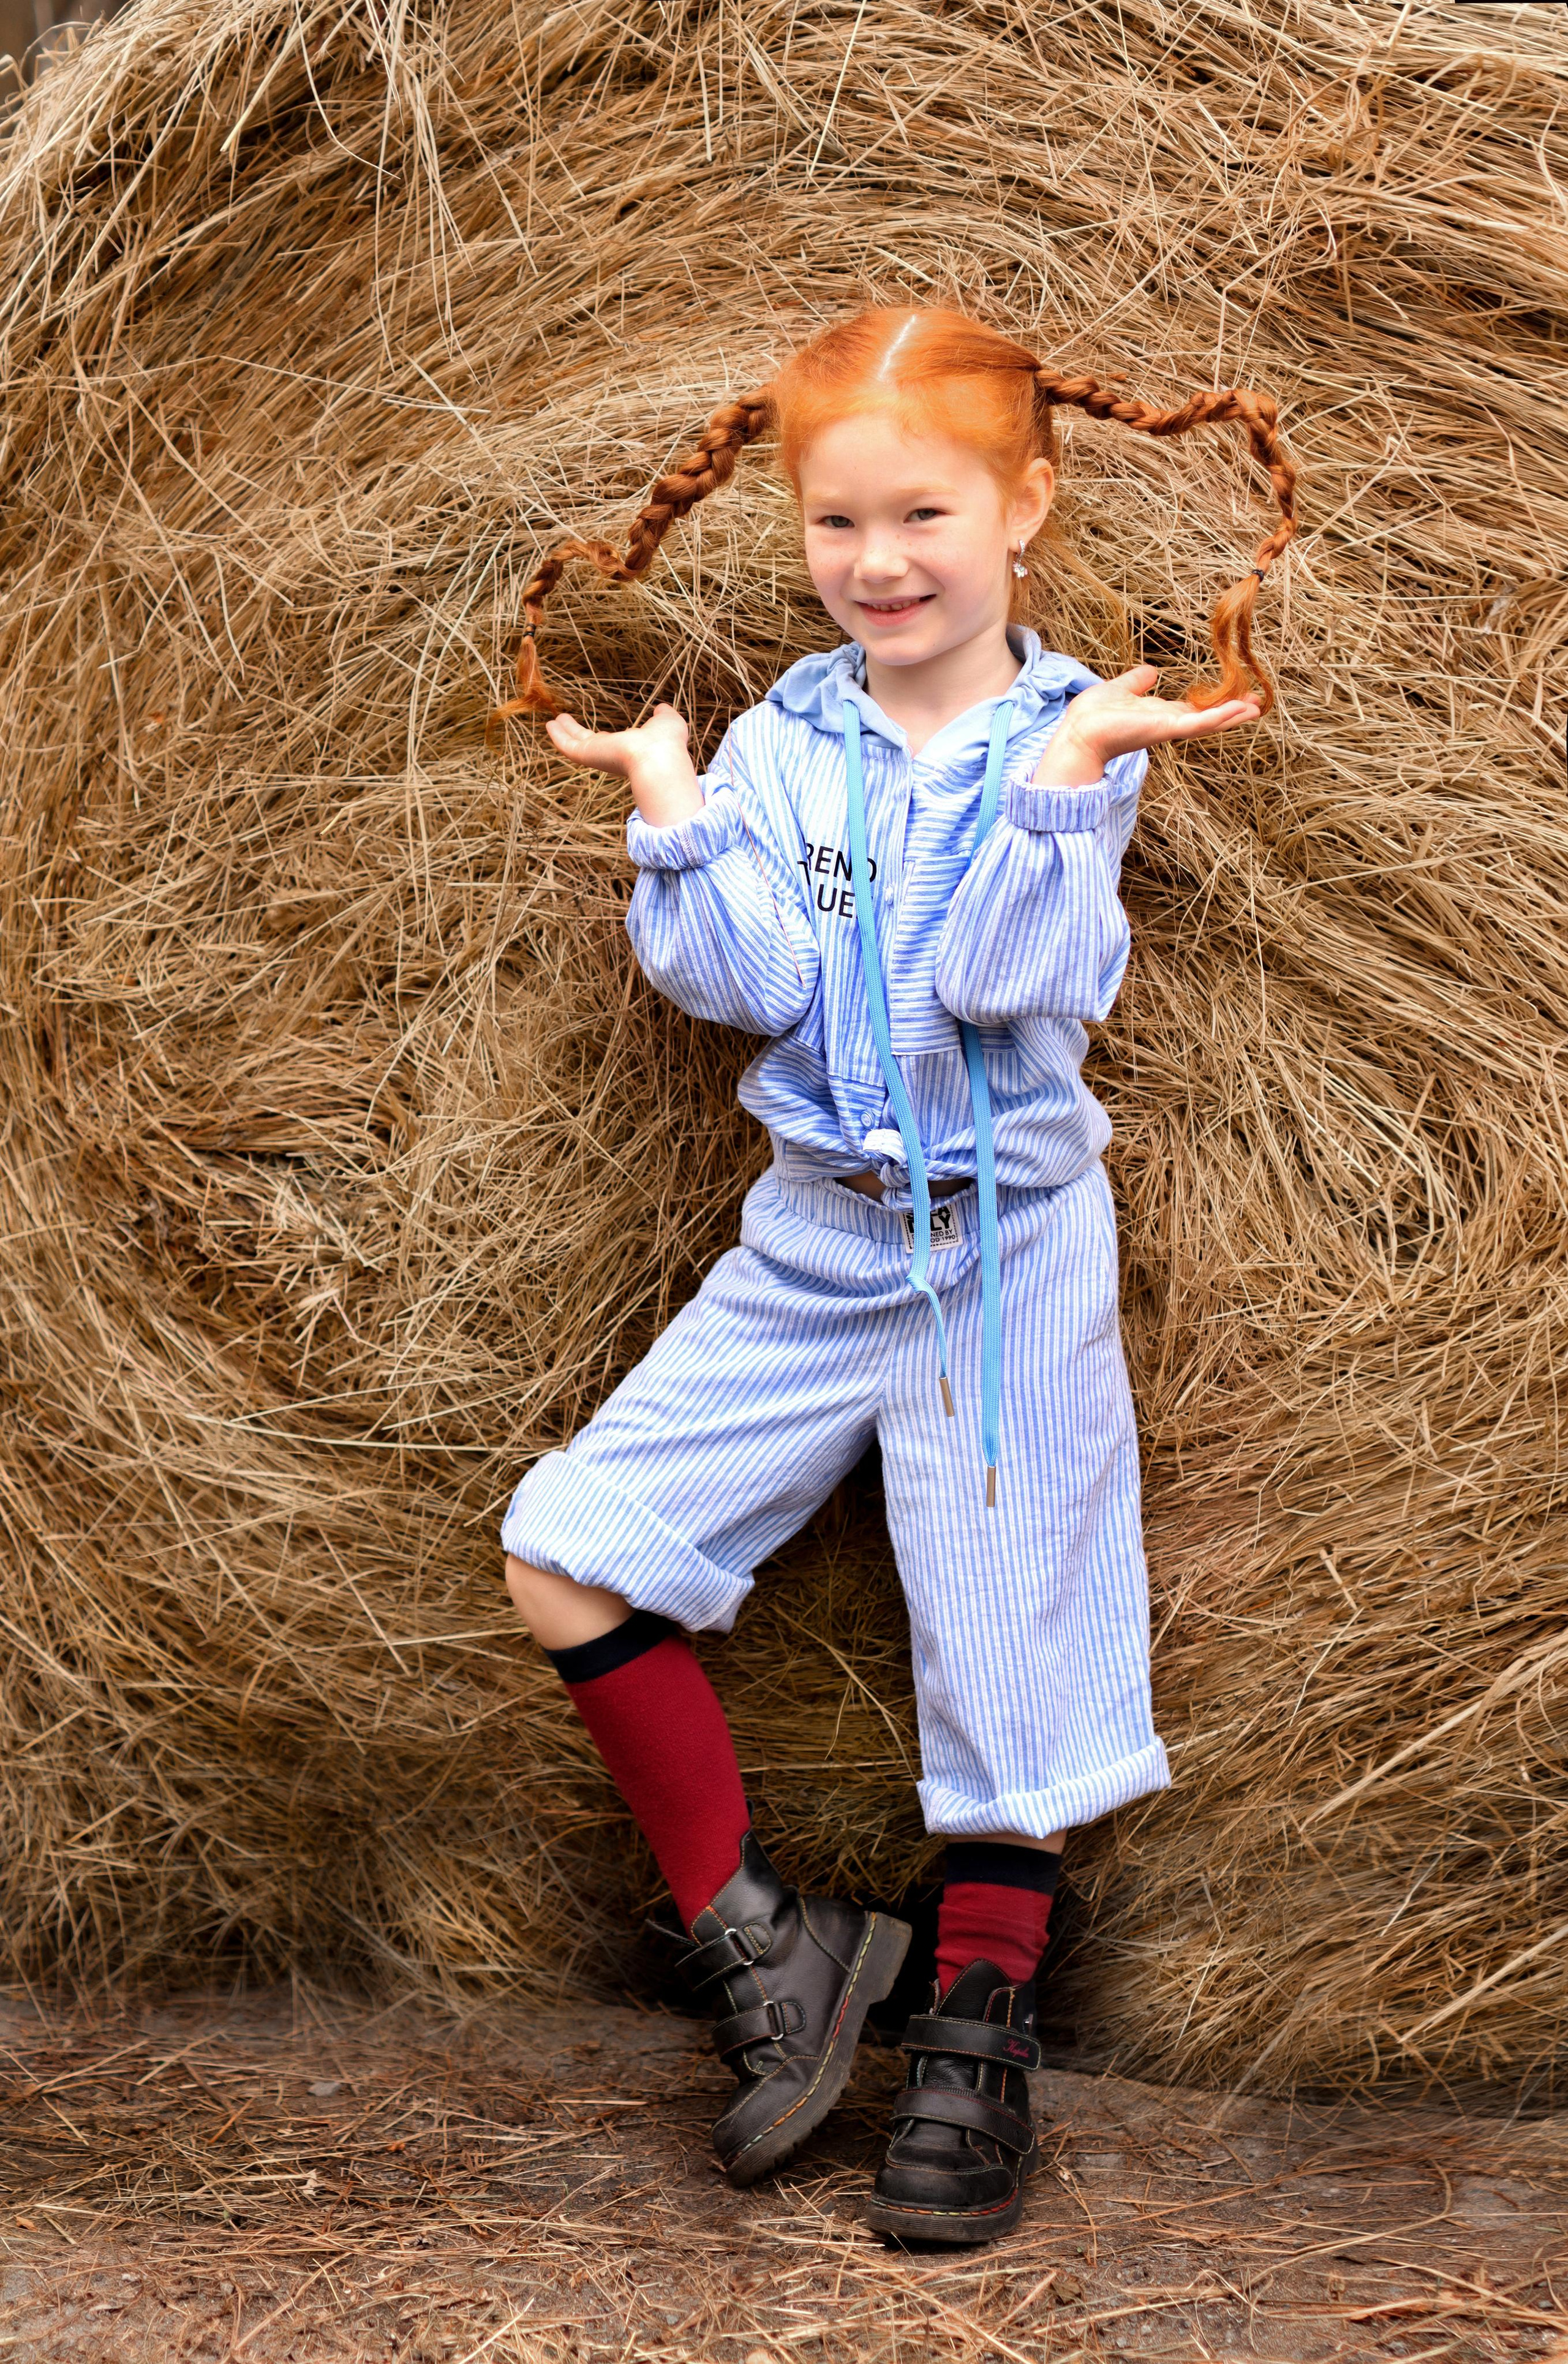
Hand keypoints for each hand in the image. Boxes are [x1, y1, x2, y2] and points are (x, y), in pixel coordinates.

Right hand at [545, 702, 702, 827]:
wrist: (658, 757)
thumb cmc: (667, 742)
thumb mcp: (667, 721)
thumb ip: (663, 715)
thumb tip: (661, 707)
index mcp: (630, 750)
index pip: (613, 744)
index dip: (604, 738)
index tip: (598, 734)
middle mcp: (612, 756)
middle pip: (589, 744)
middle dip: (577, 733)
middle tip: (565, 722)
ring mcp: (598, 756)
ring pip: (576, 743)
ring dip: (564, 732)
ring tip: (552, 721)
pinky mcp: (587, 754)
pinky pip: (568, 745)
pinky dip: (558, 736)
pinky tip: (549, 724)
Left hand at [1034, 664, 1261, 787]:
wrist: (1080, 731)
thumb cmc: (1093, 714)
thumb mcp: (1121, 688)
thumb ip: (1138, 681)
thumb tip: (1151, 673)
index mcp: (1159, 714)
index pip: (1194, 709)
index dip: (1215, 703)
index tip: (1236, 695)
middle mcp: (1168, 723)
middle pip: (1208, 717)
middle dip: (1232, 711)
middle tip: (1256, 704)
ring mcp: (1169, 728)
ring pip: (1209, 722)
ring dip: (1233, 715)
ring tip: (1256, 708)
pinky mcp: (1167, 730)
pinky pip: (1199, 724)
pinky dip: (1219, 717)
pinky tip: (1239, 710)